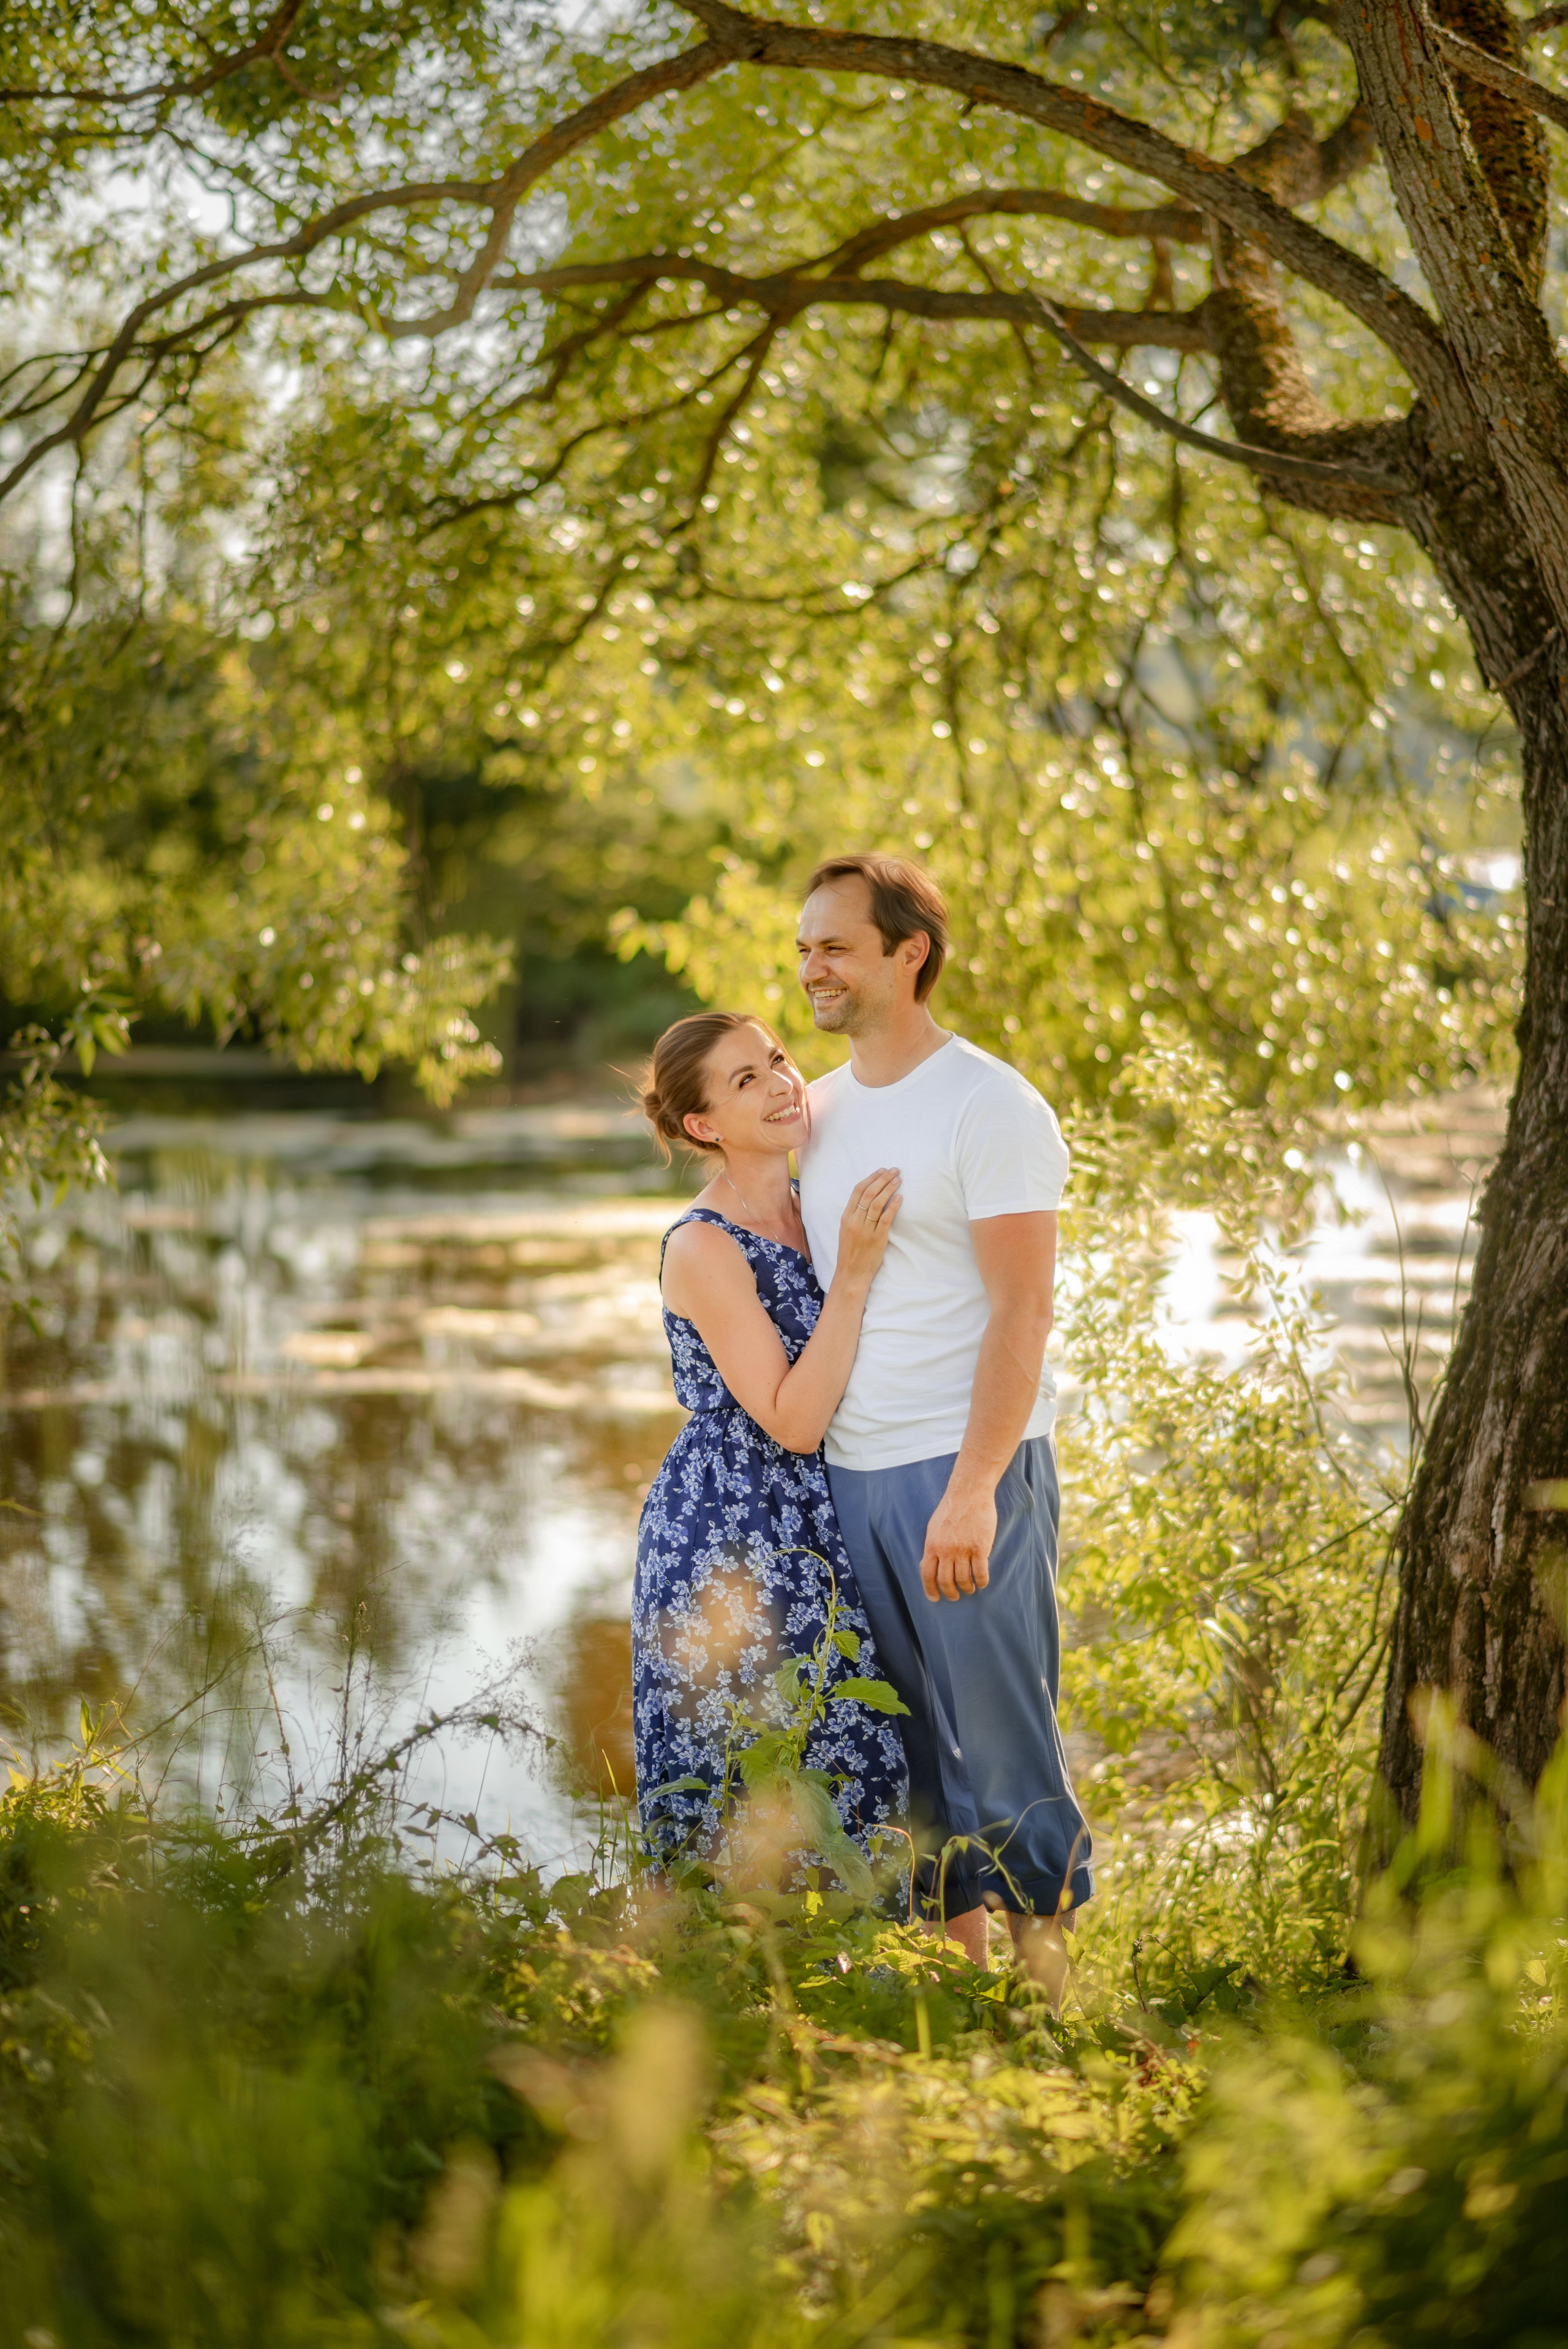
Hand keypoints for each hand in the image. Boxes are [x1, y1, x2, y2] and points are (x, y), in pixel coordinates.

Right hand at [835, 1167, 900, 1285]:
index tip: (881, 1171)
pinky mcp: (877, 1239)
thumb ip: (854, 1215)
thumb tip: (868, 1199)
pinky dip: (893, 1206)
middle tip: (894, 1170)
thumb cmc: (850, 1252)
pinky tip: (900, 1198)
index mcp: (846, 1217)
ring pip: (877, 1203)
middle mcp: (854, 1221)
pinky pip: (886, 1219)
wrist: (851, 1273)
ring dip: (889, 1189)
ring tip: (898, 1180)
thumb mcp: (846, 1231)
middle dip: (882, 1179)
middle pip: (869, 1194)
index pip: (858, 1191)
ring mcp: (865, 1230)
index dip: (871, 1178)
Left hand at [919, 1477, 996, 1601]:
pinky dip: (981, 1582)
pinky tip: (981, 1582)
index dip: (930, 1590)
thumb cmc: (951, 1509)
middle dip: (950, 1593)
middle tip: (955, 1596)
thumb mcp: (933, 1528)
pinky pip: (980, 1573)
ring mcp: (963, 1549)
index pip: (927, 1574)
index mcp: (932, 1545)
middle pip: (945, 1581)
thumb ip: (932, 1547)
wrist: (969, 1493)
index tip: (935, 1598)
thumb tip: (926, 1565)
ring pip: (963, 1579)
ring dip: (967, 1588)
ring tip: (969, 1589)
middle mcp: (946, 1550)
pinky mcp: (980, 1548)